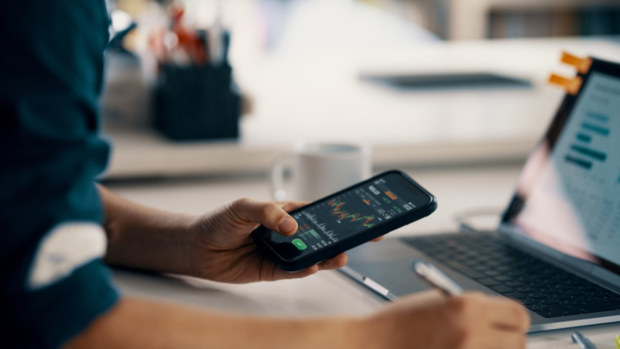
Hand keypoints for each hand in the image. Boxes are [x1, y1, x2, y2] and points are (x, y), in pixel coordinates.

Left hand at [187, 198, 347, 282]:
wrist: (198, 247)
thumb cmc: (220, 221)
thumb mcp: (244, 207)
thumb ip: (268, 213)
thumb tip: (292, 226)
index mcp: (284, 213)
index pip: (316, 213)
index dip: (336, 214)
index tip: (356, 216)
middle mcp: (286, 234)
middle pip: (319, 236)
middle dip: (339, 238)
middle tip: (358, 239)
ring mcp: (281, 253)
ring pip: (310, 256)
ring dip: (326, 257)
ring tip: (339, 256)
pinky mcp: (272, 271)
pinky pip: (292, 271)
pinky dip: (304, 270)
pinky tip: (312, 266)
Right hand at [361, 290, 529, 348]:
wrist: (369, 345)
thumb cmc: (397, 323)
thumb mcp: (435, 303)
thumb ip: (470, 309)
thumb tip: (499, 319)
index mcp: (467, 306)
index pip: (519, 316)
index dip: (513, 321)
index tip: (505, 325)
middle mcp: (471, 332)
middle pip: (518, 343)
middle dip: (506, 342)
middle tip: (489, 341)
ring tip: (466, 347)